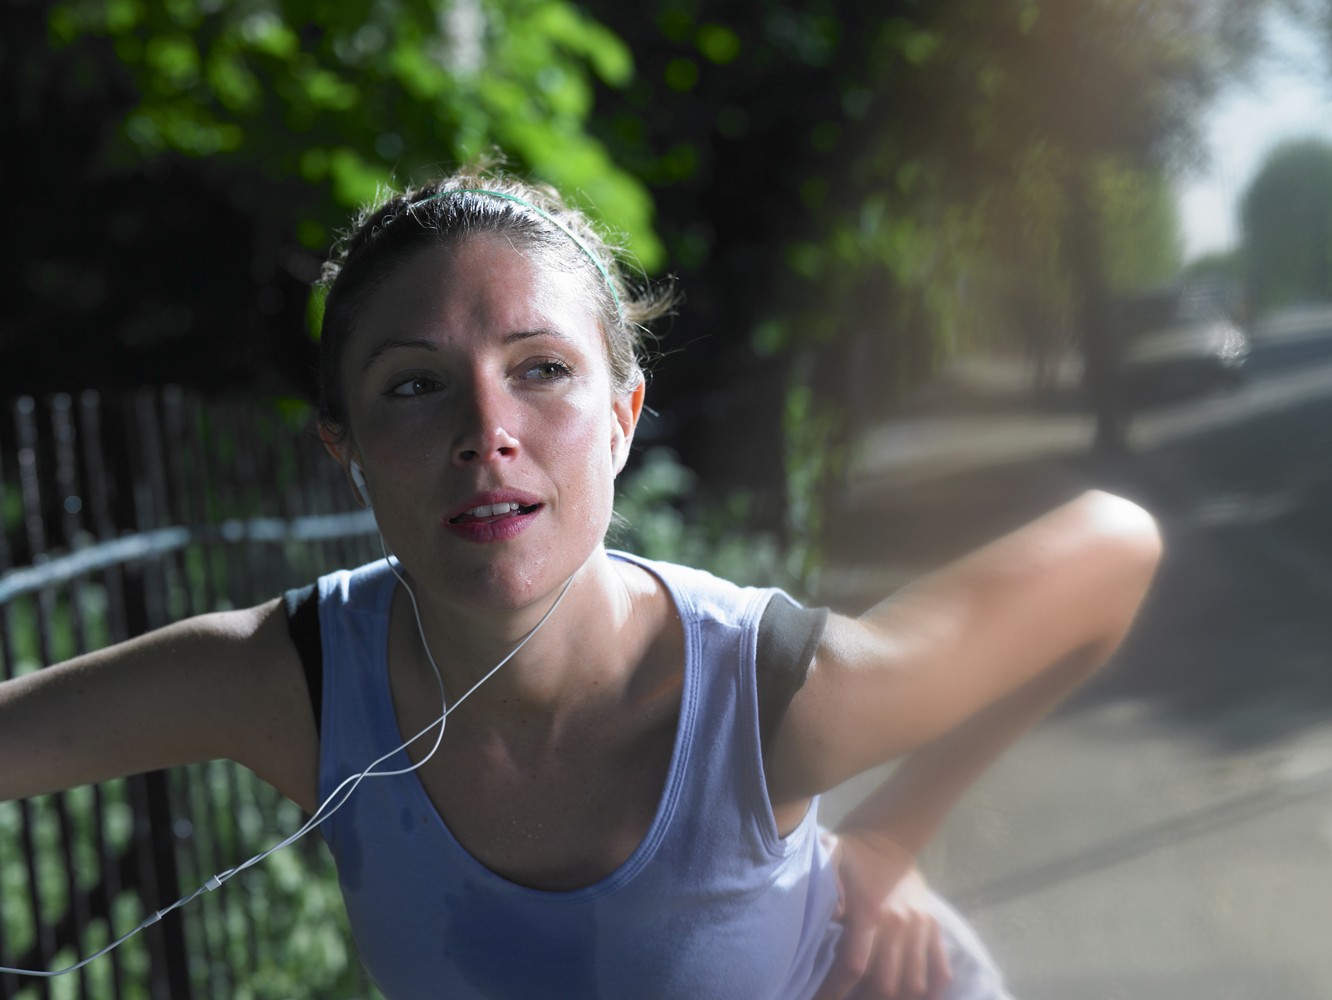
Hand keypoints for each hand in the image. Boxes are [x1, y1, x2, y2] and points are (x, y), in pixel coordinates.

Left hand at [812, 829, 951, 999]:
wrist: (888, 839)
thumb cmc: (851, 854)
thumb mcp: (830, 855)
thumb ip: (827, 879)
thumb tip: (833, 914)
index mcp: (871, 912)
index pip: (854, 966)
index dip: (835, 991)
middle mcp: (899, 925)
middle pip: (886, 984)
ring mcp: (921, 929)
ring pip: (914, 984)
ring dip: (895, 999)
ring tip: (871, 999)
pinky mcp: (934, 929)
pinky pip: (941, 971)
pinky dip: (931, 992)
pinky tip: (912, 997)